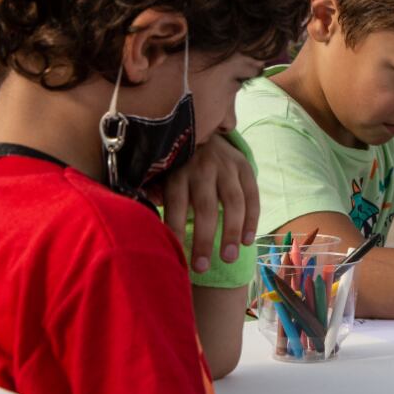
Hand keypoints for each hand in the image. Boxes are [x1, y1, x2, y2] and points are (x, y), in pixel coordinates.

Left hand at [153, 132, 258, 272]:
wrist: (202, 125)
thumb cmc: (176, 162)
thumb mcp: (159, 172)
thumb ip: (153, 195)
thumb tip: (141, 225)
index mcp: (177, 171)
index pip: (176, 204)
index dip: (176, 231)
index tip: (175, 258)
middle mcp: (202, 167)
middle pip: (205, 206)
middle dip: (204, 239)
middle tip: (201, 268)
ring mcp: (226, 166)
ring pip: (232, 202)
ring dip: (232, 232)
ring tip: (229, 259)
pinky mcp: (244, 166)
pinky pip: (252, 195)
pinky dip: (251, 219)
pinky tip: (247, 241)